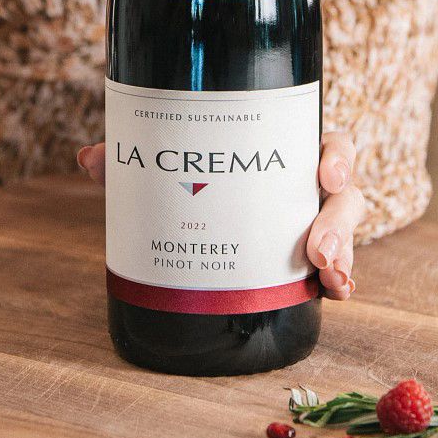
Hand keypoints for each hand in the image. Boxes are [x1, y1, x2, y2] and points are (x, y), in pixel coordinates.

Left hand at [75, 131, 365, 299]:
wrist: (208, 220)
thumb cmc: (201, 182)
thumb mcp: (174, 171)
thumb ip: (138, 162)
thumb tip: (91, 158)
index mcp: (287, 152)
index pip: (329, 144)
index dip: (337, 155)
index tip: (326, 172)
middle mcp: (308, 187)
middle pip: (344, 196)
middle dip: (338, 223)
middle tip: (316, 250)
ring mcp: (314, 224)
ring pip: (346, 234)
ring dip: (344, 256)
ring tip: (328, 279)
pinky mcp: (311, 260)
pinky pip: (338, 267)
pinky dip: (342, 280)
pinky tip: (334, 294)